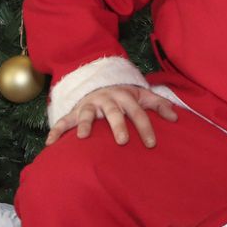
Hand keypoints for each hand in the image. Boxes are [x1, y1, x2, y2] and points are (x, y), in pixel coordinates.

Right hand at [46, 85, 177, 146]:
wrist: (99, 83)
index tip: (151, 143)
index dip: (145, 126)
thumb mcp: (142, 95)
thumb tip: (176, 117)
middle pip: (113, 112)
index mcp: (125, 97)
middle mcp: (106, 100)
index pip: (137, 112)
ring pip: (86, 113)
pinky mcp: (75, 111)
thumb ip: (159, 104)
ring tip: (84, 137)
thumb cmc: (124, 95)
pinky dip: (56, 131)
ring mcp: (89, 105)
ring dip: (85, 124)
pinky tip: (50, 143)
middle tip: (122, 141)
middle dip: (117, 125)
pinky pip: (63, 121)